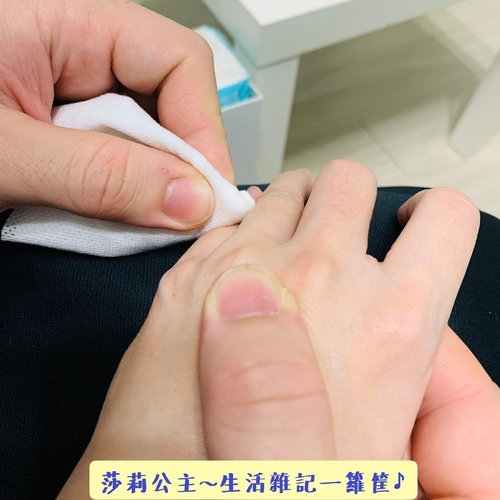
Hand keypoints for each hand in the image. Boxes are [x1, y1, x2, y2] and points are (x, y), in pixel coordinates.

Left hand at [0, 0, 231, 228]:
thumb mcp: (6, 154)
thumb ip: (98, 175)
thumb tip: (192, 201)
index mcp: (64, 22)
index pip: (177, 60)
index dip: (205, 129)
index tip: (208, 194)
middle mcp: (77, 53)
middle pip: (171, 104)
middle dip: (179, 166)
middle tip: (178, 221)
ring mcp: (72, 94)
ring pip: (148, 139)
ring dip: (148, 186)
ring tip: (133, 221)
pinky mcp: (65, 130)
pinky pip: (118, 160)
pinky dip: (122, 194)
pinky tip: (109, 215)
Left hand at [58, 160, 484, 496]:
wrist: (162, 496)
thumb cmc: (277, 483)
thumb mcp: (389, 450)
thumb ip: (416, 361)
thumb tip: (404, 297)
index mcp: (389, 322)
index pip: (444, 219)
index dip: (433, 219)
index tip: (409, 229)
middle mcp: (317, 274)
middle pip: (347, 183)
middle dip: (348, 201)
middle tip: (340, 237)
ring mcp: (238, 266)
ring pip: (283, 192)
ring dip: (293, 209)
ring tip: (290, 247)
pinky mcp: (182, 278)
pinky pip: (226, 225)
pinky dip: (238, 236)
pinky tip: (236, 276)